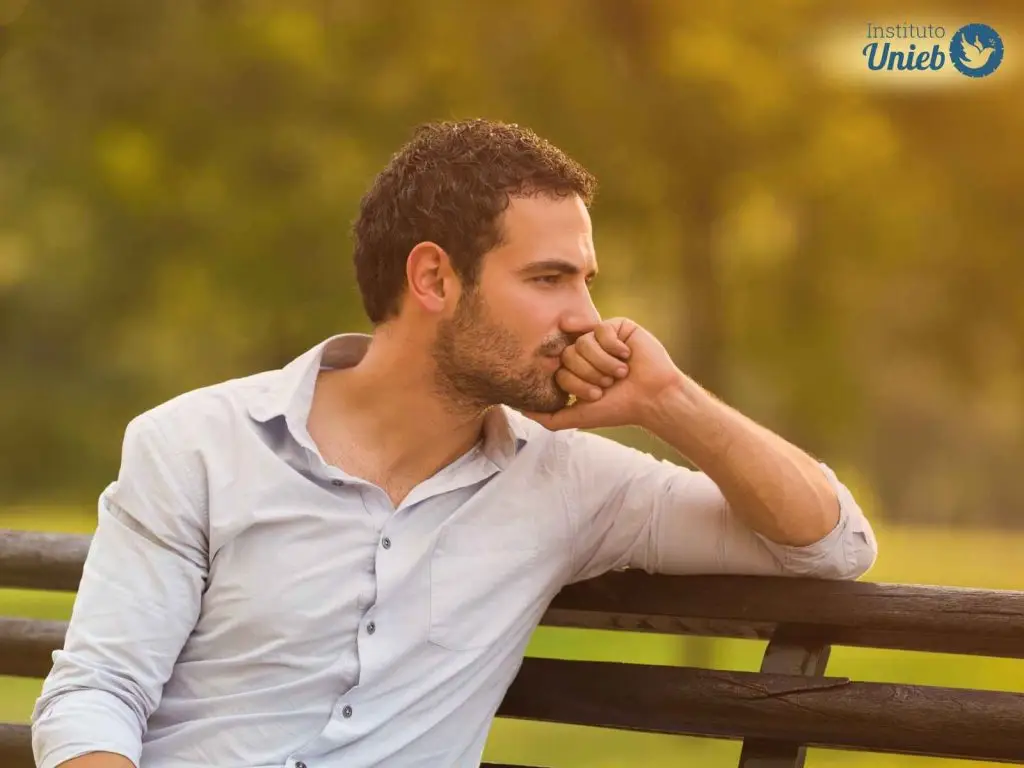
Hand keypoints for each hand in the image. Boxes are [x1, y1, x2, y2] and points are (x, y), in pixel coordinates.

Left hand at [523, 318, 681, 430]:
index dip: (577, 384)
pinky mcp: (617, 326)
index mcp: (575, 369)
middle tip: (609, 383)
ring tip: (621, 373)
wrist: (652, 398)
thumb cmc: (618, 408)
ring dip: (605, 364)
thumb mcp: (578, 417)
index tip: (598, 395)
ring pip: (584, 343)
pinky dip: (614, 349)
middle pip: (568, 354)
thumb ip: (548, 417)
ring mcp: (600, 338)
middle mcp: (585, 352)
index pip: (560, 369)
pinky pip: (601, 330)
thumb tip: (520, 410)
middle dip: (590, 374)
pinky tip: (628, 356)